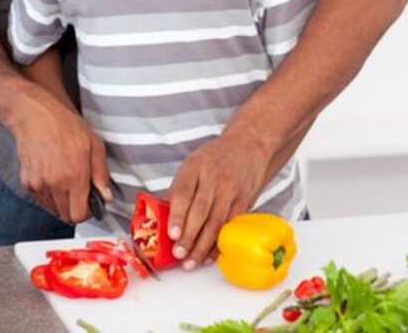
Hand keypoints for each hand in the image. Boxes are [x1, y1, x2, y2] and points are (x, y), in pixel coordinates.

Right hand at [8, 79, 110, 223]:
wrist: (35, 116)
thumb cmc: (64, 126)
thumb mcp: (94, 144)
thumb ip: (101, 173)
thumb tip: (106, 196)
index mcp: (74, 176)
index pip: (80, 215)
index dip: (88, 212)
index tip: (91, 203)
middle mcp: (55, 184)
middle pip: (66, 216)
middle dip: (76, 208)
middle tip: (81, 191)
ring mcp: (38, 185)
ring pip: (54, 209)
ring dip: (62, 202)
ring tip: (66, 180)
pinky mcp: (27, 183)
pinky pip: (42, 199)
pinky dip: (49, 194)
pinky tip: (53, 175)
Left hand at [166, 131, 270, 268]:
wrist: (249, 144)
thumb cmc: (215, 157)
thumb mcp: (192, 164)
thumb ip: (178, 188)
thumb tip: (159, 215)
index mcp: (195, 167)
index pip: (183, 193)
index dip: (177, 215)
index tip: (171, 234)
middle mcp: (213, 178)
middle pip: (200, 211)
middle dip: (189, 236)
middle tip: (178, 253)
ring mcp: (231, 190)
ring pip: (216, 222)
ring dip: (202, 246)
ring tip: (190, 261)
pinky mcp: (244, 200)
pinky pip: (230, 226)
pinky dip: (219, 244)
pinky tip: (209, 256)